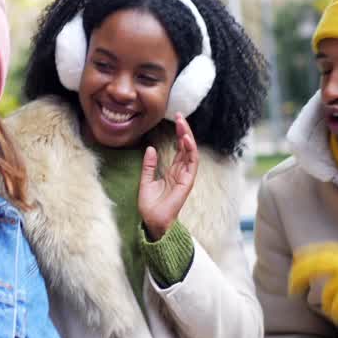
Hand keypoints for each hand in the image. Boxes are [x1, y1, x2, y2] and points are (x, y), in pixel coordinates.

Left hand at [138, 113, 198, 239]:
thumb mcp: (145, 181)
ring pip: (191, 153)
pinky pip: (191, 164)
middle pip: (186, 147)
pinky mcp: (187, 182)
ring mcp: (185, 177)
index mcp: (173, 171)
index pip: (179, 149)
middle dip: (184, 131)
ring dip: (188, 137)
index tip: (176, 120)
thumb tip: (150, 148)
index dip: (178, 134)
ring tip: (183, 123)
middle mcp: (181, 172)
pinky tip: (186, 139)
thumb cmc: (150, 205)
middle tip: (180, 116)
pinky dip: (190, 150)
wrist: (152, 221)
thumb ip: (148, 165)